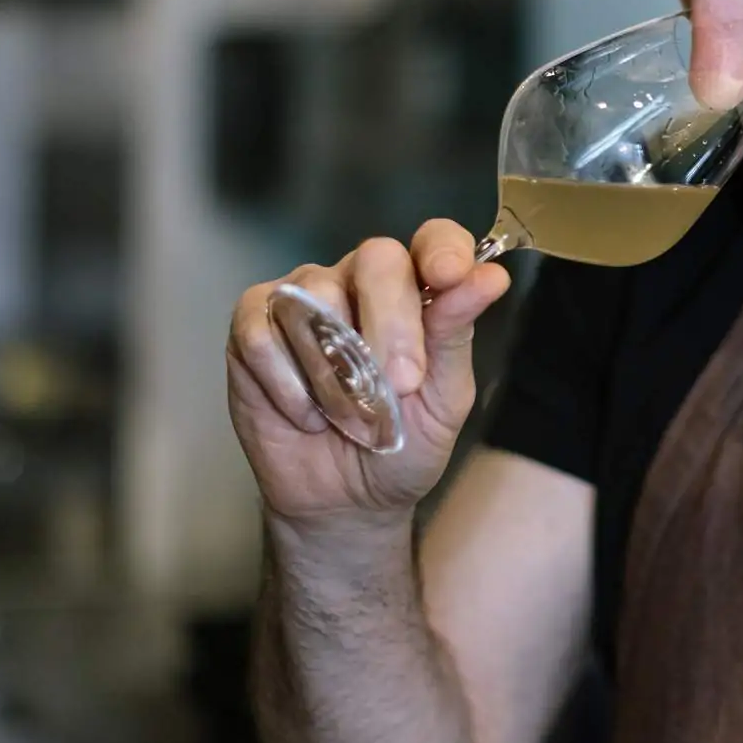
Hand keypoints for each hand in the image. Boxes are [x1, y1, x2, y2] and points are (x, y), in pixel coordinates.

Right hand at [227, 220, 511, 523]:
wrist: (345, 502)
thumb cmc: (400, 447)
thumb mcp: (443, 401)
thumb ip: (455, 335)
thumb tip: (491, 277)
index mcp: (414, 291)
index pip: (432, 240)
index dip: (442, 247)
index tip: (448, 275)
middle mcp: (356, 281)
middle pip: (374, 259)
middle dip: (392, 322)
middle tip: (402, 382)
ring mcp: (301, 297)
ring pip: (315, 297)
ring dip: (336, 370)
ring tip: (348, 416)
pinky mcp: (252, 328)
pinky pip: (263, 332)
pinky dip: (288, 383)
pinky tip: (306, 415)